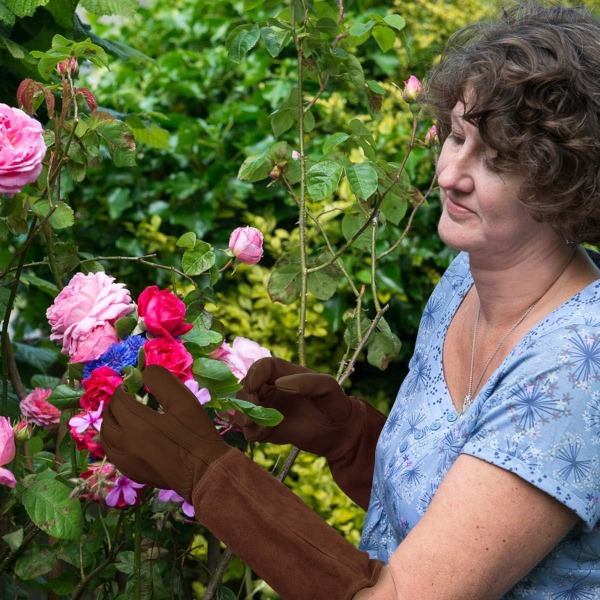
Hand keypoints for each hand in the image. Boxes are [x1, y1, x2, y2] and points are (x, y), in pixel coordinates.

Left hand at [101, 365, 230, 500]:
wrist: (205, 471)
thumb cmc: (196, 434)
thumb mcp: (184, 400)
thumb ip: (161, 381)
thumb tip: (144, 374)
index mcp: (136, 424)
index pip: (118, 401)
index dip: (123, 389)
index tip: (132, 384)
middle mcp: (125, 444)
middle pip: (108, 421)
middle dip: (114, 406)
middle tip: (125, 398)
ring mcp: (128, 462)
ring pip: (106, 441)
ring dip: (110, 425)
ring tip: (120, 418)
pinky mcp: (134, 474)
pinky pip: (114, 456)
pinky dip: (114, 444)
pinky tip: (126, 441)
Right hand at [236, 357, 357, 459]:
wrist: (339, 432)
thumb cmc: (334, 403)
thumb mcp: (327, 387)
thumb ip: (307, 382)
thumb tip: (279, 384)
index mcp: (283, 373)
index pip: (262, 367)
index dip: (253, 374)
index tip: (252, 387)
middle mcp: (271, 389)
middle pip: (246, 387)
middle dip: (244, 397)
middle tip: (252, 410)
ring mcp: (267, 409)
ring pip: (243, 409)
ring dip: (242, 415)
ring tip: (252, 423)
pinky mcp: (267, 430)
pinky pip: (250, 430)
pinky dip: (250, 432)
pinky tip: (262, 434)